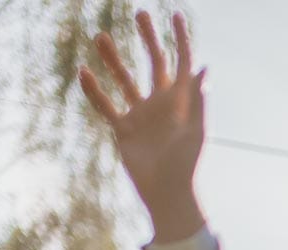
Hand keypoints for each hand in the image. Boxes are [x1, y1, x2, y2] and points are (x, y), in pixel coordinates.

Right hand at [78, 11, 207, 240]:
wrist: (167, 194)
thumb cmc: (186, 165)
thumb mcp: (196, 131)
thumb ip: (198, 99)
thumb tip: (203, 67)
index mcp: (183, 101)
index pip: (183, 62)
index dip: (180, 39)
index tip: (174, 15)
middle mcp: (162, 103)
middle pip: (154, 62)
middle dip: (147, 38)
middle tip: (139, 13)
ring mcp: (141, 114)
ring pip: (125, 79)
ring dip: (114, 59)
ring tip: (100, 36)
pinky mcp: (123, 130)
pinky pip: (105, 105)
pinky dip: (94, 90)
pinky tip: (83, 71)